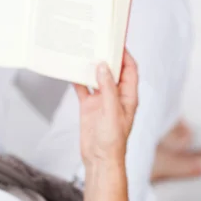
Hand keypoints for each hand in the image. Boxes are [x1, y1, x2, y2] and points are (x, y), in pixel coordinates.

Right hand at [74, 50, 138, 166]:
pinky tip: (70, 71)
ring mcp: (101, 101)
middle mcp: (115, 96)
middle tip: (97, 43)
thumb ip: (107, 88)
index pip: (130, 70)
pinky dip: (77, 80)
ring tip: (83, 53)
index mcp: (128, 97)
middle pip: (113, 71)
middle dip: (106, 58)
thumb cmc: (113, 140)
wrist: (99, 158)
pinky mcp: (88, 106)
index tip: (116, 42)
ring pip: (96, 78)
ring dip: (90, 67)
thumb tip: (102, 66)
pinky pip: (83, 89)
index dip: (125, 56)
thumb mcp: (112, 111)